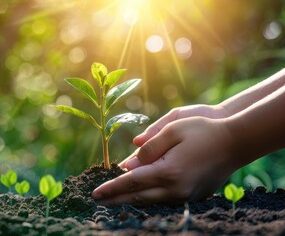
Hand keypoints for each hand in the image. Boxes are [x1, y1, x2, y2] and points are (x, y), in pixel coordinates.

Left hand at [92, 117, 239, 205]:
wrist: (236, 142)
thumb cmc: (203, 131)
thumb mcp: (173, 130)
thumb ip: (148, 147)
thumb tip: (128, 163)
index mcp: (168, 171)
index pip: (131, 182)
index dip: (112, 188)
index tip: (95, 193)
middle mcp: (176, 188)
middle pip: (138, 198)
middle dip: (116, 200)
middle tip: (98, 201)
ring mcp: (186, 195)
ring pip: (151, 202)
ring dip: (131, 201)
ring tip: (114, 200)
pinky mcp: (194, 196)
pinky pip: (165, 201)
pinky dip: (148, 199)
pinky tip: (139, 196)